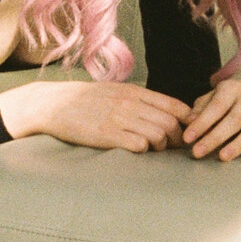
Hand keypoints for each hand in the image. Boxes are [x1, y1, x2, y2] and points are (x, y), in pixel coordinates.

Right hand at [0, 81, 191, 153]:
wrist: (53, 104)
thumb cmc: (84, 101)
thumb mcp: (114, 91)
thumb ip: (137, 99)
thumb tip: (162, 112)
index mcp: (134, 91)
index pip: (174, 105)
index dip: (187, 120)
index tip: (186, 130)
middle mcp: (130, 103)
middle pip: (170, 122)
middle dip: (178, 138)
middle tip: (174, 147)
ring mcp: (119, 119)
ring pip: (159, 134)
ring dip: (162, 146)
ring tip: (155, 150)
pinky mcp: (107, 135)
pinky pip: (139, 145)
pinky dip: (144, 150)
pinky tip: (137, 151)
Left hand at [183, 78, 240, 161]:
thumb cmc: (225, 100)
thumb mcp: (211, 98)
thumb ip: (200, 109)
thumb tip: (189, 122)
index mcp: (232, 89)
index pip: (216, 107)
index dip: (202, 123)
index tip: (187, 138)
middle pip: (234, 120)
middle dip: (215, 137)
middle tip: (198, 152)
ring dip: (237, 145)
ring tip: (222, 157)